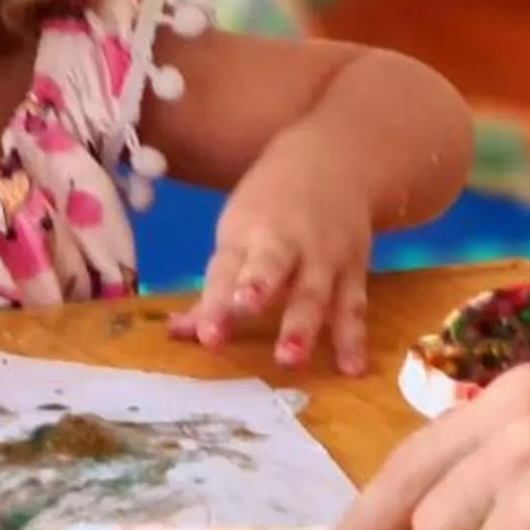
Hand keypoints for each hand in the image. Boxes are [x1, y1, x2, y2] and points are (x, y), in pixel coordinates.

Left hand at [167, 132, 374, 372]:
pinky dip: (354, 337)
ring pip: (314, 291)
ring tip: (291, 357)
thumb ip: (213, 292)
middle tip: (246, 311)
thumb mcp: (237, 236)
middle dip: (258, 290)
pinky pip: (354, 306)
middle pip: (271, 267)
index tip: (207, 335)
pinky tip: (352, 368)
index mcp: (247, 233)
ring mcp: (323, 256)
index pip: (226, 270)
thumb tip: (175, 334)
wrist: (333, 161)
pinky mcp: (354, 269)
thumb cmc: (271, 207)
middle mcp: (285, 243)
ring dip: (303, 324)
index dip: (216, 303)